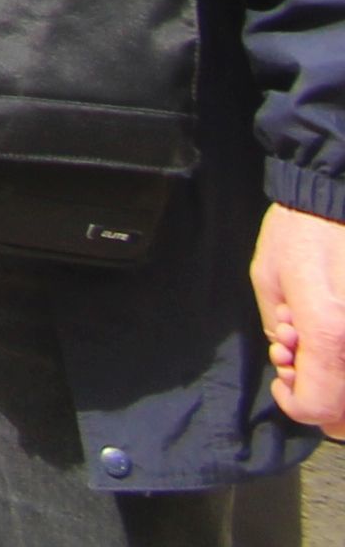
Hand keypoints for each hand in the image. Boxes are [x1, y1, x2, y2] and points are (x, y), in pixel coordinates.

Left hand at [261, 203, 344, 434]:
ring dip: (335, 380)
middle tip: (295, 358)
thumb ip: (281, 332)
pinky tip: (329, 331)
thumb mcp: (269, 281)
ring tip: (309, 337)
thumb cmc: (299, 234)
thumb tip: (292, 365)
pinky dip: (344, 363)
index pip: (321, 404)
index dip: (297, 405)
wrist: (334, 201)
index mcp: (329, 330)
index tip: (281, 380)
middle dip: (318, 395)